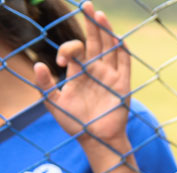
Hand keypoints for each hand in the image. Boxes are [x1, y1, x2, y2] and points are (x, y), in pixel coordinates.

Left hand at [33, 2, 129, 150]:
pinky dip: (121, 49)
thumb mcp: (54, 103)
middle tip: (86, 4)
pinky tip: (115, 35)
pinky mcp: (122, 84)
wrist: (96, 140)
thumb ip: (45, 84)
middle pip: (94, 42)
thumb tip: (37, 64)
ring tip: (98, 14)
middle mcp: (96, 71)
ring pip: (109, 47)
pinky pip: (124, 63)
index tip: (59, 62)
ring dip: (105, 31)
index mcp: (80, 74)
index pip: (74, 51)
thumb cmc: (75, 123)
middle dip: (90, 24)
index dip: (66, 50)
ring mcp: (110, 76)